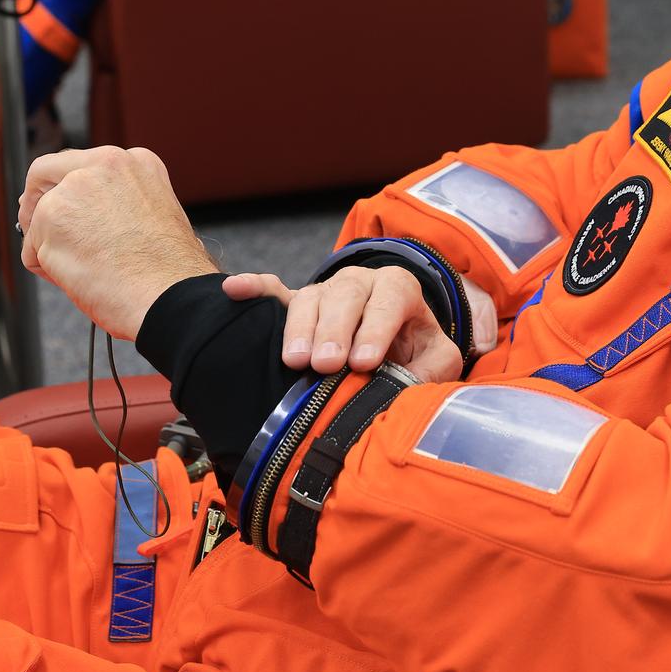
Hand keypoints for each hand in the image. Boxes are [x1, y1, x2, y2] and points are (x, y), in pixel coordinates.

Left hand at [19, 146, 217, 341]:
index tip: (66, 209)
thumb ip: (116, 204)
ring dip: (51, 247)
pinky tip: (80, 277)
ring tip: (87, 270)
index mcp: (137, 162)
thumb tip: (86, 217)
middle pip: (45, 172)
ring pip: (39, 218)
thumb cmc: (169, 270)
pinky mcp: (50, 219)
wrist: (169, 293)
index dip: (67, 190)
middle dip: (36, 202)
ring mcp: (74, 189)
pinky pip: (32, 250)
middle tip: (36, 229)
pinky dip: (48, 270)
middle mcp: (104, 166)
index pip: (82, 166)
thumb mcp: (155, 216)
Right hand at [222, 265, 463, 383]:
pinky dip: (253, 289)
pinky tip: (233, 290)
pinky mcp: (296, 303)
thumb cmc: (414, 349)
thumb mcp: (436, 358)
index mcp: (397, 289)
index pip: (390, 298)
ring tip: (295, 362)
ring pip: (309, 298)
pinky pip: (272, 291)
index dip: (376, 328)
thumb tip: (412, 388)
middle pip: (345, 294)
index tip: (364, 362)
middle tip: (326, 364)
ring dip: (300, 328)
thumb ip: (432, 369)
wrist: (395, 338)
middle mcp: (359, 283)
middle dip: (335, 330)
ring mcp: (324, 292)